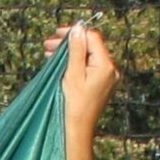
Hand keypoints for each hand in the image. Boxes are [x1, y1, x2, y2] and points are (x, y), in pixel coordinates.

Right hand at [50, 22, 118, 136]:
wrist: (78, 131)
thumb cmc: (74, 106)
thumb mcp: (73, 75)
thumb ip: (76, 50)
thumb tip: (78, 28)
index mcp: (106, 65)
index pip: (92, 38)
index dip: (74, 33)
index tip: (56, 34)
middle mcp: (111, 69)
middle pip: (90, 46)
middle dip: (70, 44)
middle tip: (48, 45)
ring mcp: (107, 77)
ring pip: (88, 56)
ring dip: (70, 53)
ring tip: (50, 54)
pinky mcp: (102, 83)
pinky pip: (89, 66)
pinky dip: (75, 63)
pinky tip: (61, 64)